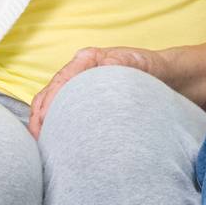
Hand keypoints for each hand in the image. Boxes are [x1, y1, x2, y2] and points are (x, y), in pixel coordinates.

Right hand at [28, 46, 162, 137]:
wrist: (167, 76)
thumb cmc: (151, 68)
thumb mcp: (139, 63)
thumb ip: (121, 63)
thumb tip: (105, 65)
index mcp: (88, 59)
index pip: (61, 80)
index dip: (50, 101)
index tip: (44, 120)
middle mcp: (79, 72)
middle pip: (49, 94)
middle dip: (39, 117)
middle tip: (38, 140)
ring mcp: (79, 87)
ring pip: (51, 106)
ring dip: (44, 124)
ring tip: (42, 145)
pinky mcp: (84, 103)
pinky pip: (64, 115)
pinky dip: (55, 128)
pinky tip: (54, 143)